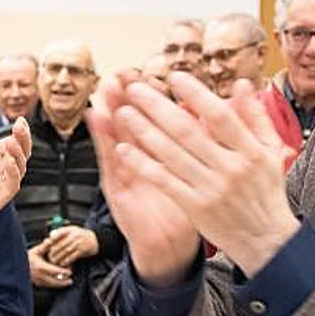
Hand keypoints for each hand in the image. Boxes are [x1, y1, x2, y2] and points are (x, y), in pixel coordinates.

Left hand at [0, 110, 31, 251]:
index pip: (11, 143)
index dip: (20, 132)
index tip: (19, 120)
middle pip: (21, 154)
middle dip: (24, 140)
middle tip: (19, 127)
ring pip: (19, 170)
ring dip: (19, 156)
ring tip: (11, 142)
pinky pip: (10, 188)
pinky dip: (13, 175)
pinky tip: (8, 163)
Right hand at [28, 241, 72, 288]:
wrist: (17, 267)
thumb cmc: (27, 258)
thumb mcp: (36, 251)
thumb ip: (45, 246)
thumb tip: (51, 239)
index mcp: (41, 267)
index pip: (56, 271)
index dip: (64, 273)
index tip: (70, 272)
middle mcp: (40, 276)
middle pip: (56, 281)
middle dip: (64, 281)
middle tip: (71, 281)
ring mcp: (38, 281)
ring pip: (52, 285)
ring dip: (60, 285)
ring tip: (68, 282)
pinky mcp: (37, 284)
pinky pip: (48, 286)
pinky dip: (54, 285)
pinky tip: (59, 283)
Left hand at [45, 225, 98, 266]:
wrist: (95, 239)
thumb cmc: (80, 235)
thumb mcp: (71, 229)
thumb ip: (60, 232)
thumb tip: (50, 235)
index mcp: (70, 229)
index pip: (58, 233)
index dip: (51, 239)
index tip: (46, 245)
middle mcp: (74, 236)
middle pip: (61, 244)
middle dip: (53, 251)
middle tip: (49, 256)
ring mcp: (78, 243)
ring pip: (65, 251)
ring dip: (58, 257)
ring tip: (53, 261)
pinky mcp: (82, 251)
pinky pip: (72, 257)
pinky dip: (66, 261)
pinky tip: (62, 263)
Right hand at [86, 79, 199, 286]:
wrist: (171, 245)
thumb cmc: (187, 207)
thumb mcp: (203, 171)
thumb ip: (208, 140)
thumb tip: (219, 107)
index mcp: (166, 151)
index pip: (161, 117)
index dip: (157, 95)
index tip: (154, 71)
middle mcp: (144, 156)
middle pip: (136, 120)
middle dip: (131, 95)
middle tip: (125, 70)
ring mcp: (128, 170)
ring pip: (119, 133)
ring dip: (112, 108)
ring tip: (108, 84)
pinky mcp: (117, 186)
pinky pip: (108, 159)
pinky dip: (101, 138)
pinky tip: (95, 117)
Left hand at [108, 74, 298, 277]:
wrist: (265, 239)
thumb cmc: (266, 191)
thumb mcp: (270, 152)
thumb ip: (256, 117)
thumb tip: (243, 83)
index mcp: (250, 151)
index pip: (219, 116)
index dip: (196, 94)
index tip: (174, 77)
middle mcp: (230, 168)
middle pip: (189, 132)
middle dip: (159, 108)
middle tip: (136, 89)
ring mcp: (211, 189)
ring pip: (172, 155)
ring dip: (144, 132)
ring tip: (123, 113)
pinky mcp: (195, 208)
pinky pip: (165, 182)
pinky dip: (144, 165)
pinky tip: (125, 150)